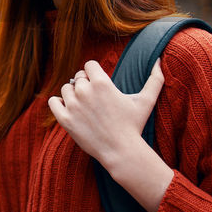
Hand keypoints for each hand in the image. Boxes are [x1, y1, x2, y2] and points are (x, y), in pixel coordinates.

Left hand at [48, 58, 173, 211]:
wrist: (121, 151)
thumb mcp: (146, 101)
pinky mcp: (64, 119)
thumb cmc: (134, 126)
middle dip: (85, 85)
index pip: (89, 65)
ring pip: (66, 88)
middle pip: (78, 77)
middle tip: (95, 100)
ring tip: (85, 107)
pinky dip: (58, 103)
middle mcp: (85, 91)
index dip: (94, 74)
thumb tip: (159, 60)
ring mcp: (73, 105)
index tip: (100, 85)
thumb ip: (155, 79)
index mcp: (102, 82)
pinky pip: (53, 102)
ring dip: (72, 94)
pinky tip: (68, 109)